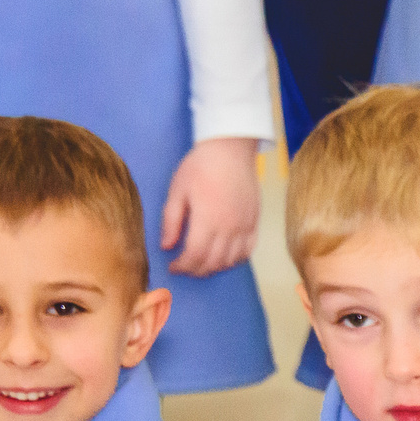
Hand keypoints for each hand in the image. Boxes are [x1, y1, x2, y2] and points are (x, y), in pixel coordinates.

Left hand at [160, 137, 259, 276]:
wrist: (230, 150)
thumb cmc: (200, 166)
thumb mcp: (178, 190)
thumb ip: (171, 220)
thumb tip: (166, 246)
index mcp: (208, 219)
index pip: (196, 255)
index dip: (183, 266)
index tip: (173, 266)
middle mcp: (229, 227)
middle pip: (213, 262)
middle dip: (196, 270)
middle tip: (185, 267)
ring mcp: (244, 226)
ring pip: (231, 260)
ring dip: (215, 267)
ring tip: (202, 263)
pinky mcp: (254, 223)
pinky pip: (247, 251)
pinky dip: (235, 260)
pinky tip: (223, 257)